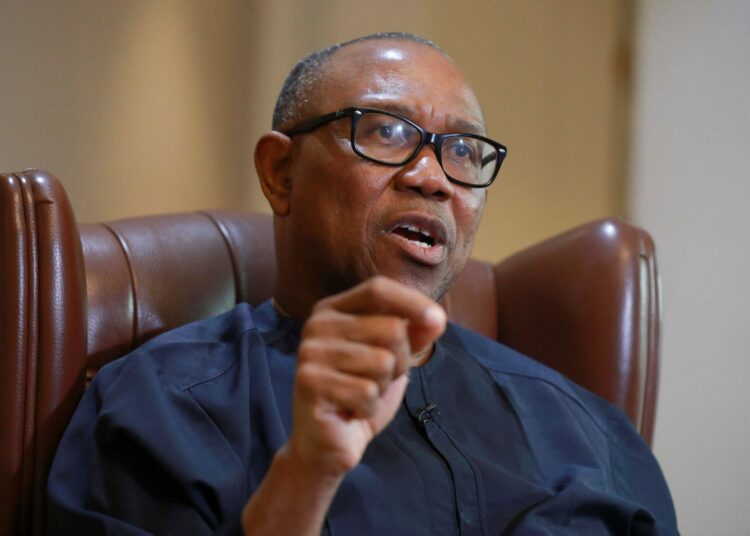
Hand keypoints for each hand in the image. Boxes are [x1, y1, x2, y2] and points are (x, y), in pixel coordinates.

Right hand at [287, 276, 446, 476]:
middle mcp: (317, 325)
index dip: (412, 301)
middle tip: (374, 381)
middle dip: (398, 362)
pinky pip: (368, 392)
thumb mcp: (393, 359)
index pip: (378, 289)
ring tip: (360, 396)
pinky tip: (349, 412)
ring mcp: (310, 352)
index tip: (438, 320)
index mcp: (333, 310)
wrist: (327, 445)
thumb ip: (413, 334)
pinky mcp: (309, 383)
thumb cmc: (360, 395)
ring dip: (382, 387)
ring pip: (383, 362)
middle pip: (391, 328)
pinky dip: (368, 408)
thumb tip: (437, 318)